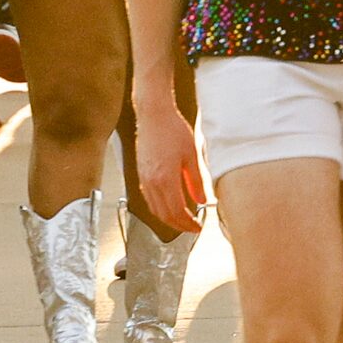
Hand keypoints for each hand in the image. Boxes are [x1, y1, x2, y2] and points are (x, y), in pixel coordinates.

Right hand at [132, 94, 207, 230]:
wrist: (153, 115)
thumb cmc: (172, 130)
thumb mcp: (191, 156)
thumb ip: (196, 181)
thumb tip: (202, 200)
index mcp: (165, 179)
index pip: (177, 212)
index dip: (188, 223)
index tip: (198, 226)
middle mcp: (152, 182)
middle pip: (164, 215)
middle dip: (179, 225)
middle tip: (192, 227)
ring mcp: (144, 178)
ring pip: (154, 209)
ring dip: (168, 218)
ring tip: (182, 219)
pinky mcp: (141, 173)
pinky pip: (148, 198)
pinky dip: (159, 207)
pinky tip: (168, 205)